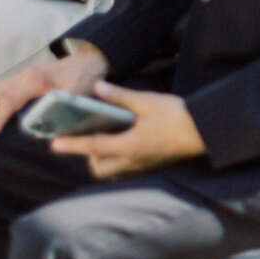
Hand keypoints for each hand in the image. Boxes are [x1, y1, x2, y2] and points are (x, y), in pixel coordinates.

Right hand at [0, 44, 108, 139]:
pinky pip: (2, 89)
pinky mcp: (26, 81)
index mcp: (34, 80)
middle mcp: (25, 77)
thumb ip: (60, 108)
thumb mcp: (77, 94)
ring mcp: (24, 77)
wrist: (93, 61)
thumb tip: (45, 128)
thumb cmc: (86, 78)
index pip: (9, 101)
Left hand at [52, 81, 206, 179]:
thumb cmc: (178, 116)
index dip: (72, 145)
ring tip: (105, 137)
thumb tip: (98, 88)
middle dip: (89, 157)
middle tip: (87, 137)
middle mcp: (133, 160)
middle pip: (100, 168)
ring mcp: (143, 165)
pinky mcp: (151, 164)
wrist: (205, 132)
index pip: (94, 147)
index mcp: (130, 146)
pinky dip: (118, 157)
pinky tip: (124, 139)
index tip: (54, 144)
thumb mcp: (148, 102)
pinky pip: (126, 167)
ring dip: (104, 158)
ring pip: (113, 170)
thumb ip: (121, 96)